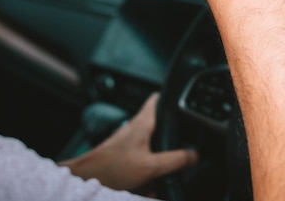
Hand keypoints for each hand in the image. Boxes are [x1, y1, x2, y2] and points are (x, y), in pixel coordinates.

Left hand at [59, 93, 197, 192]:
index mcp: (143, 123)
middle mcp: (136, 127)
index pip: (158, 98)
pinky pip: (145, 158)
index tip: (185, 105)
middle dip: (172, 134)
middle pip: (159, 122)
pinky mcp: (126, 153)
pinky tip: (151, 186)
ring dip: (162, 157)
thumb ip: (175, 160)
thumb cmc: (113, 167)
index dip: (172, 98)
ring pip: (153, 143)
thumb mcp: (151, 166)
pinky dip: (151, 169)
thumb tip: (194, 156)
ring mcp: (130, 140)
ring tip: (169, 170)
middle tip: (184, 144)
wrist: (90, 178)